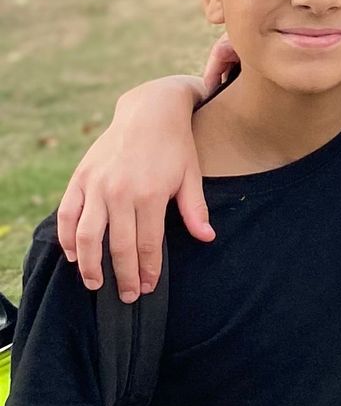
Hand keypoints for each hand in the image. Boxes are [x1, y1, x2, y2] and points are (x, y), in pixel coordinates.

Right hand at [56, 65, 223, 299]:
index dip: (147, 271)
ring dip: (89, 266)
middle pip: (118, 247)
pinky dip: (67, 238)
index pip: (147, 245)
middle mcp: (120, 192)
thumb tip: (207, 238)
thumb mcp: (191, 175)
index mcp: (150, 194)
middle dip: (123, 276)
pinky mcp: (81, 178)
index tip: (147, 288)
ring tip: (95, 283)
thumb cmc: (175, 145)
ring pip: (87, 237)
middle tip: (126, 296)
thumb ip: (195, 210)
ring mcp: (97, 185)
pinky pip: (67, 215)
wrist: (150, 109)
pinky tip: (73, 255)